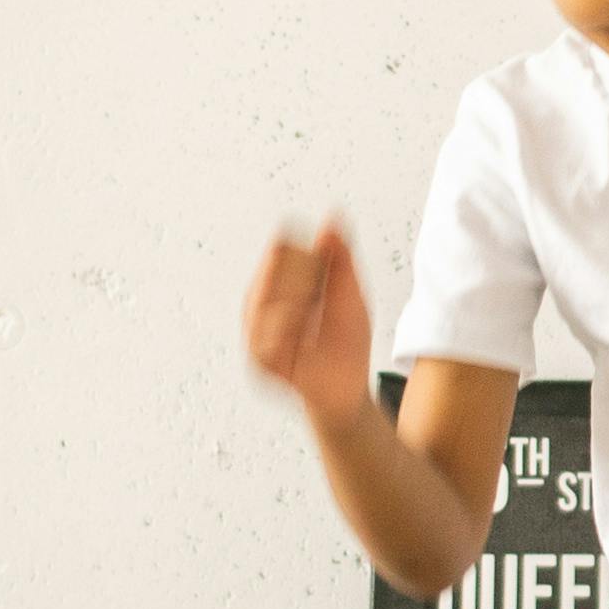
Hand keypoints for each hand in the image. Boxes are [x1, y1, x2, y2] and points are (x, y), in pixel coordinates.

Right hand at [243, 222, 375, 437]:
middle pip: (266, 278)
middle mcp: (261, 312)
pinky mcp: (262, 364)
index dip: (291, 249)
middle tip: (312, 277)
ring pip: (261, 306)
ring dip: (288, 297)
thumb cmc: (346, 344)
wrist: (350, 391)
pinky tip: (302, 322)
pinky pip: (264, 341)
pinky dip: (284, 328)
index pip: (276, 257)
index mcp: (278, 290)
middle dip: (290, 272)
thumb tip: (331, 218)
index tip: (303, 243)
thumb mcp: (349, 294)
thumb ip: (340, 258)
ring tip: (311, 299)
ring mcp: (258, 339)